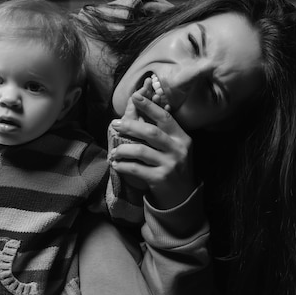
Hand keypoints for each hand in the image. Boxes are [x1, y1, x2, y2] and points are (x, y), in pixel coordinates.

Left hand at [109, 81, 197, 208]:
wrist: (182, 197)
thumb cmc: (174, 167)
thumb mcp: (174, 148)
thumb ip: (162, 132)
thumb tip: (140, 111)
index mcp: (182, 138)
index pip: (165, 118)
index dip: (149, 106)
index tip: (134, 97)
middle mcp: (179, 150)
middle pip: (151, 132)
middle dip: (130, 126)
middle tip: (115, 124)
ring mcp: (170, 165)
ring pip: (141, 151)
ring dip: (123, 149)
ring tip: (113, 151)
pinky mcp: (161, 179)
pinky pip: (136, 169)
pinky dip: (123, 165)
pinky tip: (116, 164)